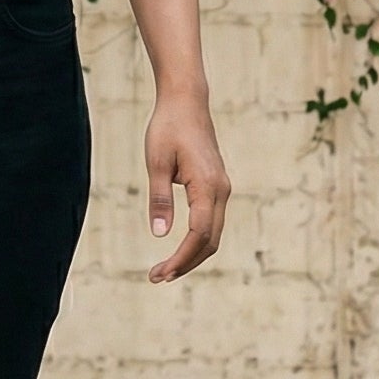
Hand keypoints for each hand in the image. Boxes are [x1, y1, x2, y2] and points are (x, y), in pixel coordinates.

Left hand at [144, 93, 230, 281]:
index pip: (198, 235)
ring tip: (165, 269)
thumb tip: (160, 235)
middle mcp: (221, 191)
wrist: (186, 101)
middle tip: (157, 277)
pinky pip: (211, 221)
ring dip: (192, 255)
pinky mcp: (216, 186)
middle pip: (210, 241)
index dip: (181, 258)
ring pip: (213, 234)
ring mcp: (222, 189)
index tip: (161, 273)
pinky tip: (179, 248)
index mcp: (208, 186)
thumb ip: (160, 199)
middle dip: (186, 263)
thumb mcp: (156, 162)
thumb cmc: (168, 127)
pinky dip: (197, 240)